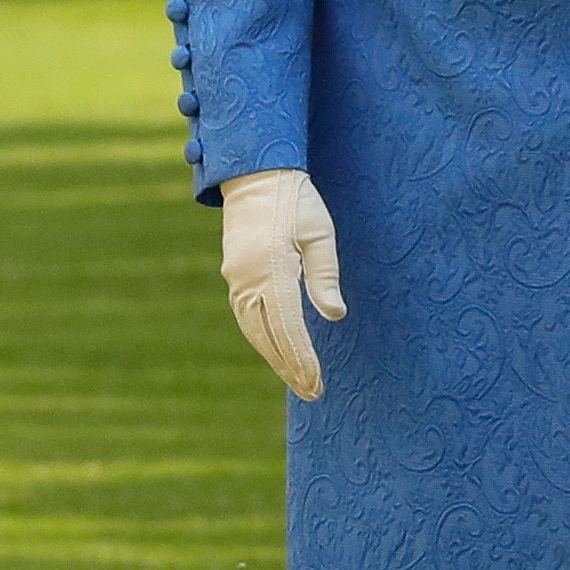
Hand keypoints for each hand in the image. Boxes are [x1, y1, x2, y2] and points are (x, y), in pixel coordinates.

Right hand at [220, 168, 345, 400]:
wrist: (257, 177)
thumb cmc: (297, 202)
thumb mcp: (320, 233)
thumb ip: (325, 276)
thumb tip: (334, 316)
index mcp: (271, 270)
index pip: (288, 326)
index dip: (302, 357)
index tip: (316, 381)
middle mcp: (248, 280)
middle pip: (268, 336)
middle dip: (290, 366)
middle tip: (313, 392)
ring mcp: (237, 280)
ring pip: (254, 330)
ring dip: (275, 357)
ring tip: (299, 380)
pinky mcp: (235, 277)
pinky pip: (247, 317)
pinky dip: (262, 339)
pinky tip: (277, 353)